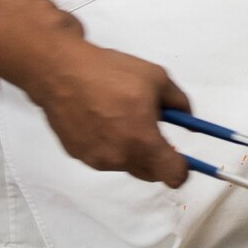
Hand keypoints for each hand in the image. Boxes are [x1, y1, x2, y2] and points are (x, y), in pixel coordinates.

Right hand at [32, 27, 190, 188]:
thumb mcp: (156, 77)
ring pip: (125, 163)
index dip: (182, 167)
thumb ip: (179, 101)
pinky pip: (102, 156)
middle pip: (150, 173)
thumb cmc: (109, 72)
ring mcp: (96, 160)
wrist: (59, 71)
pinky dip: (106, 143)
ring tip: (118, 115)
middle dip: (156, 156)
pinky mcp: (77, 155)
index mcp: (143, 142)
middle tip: (151, 128)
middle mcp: (120, 158)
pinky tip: (98, 117)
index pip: (174, 176)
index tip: (180, 155)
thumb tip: (188, 117)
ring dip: (129, 148)